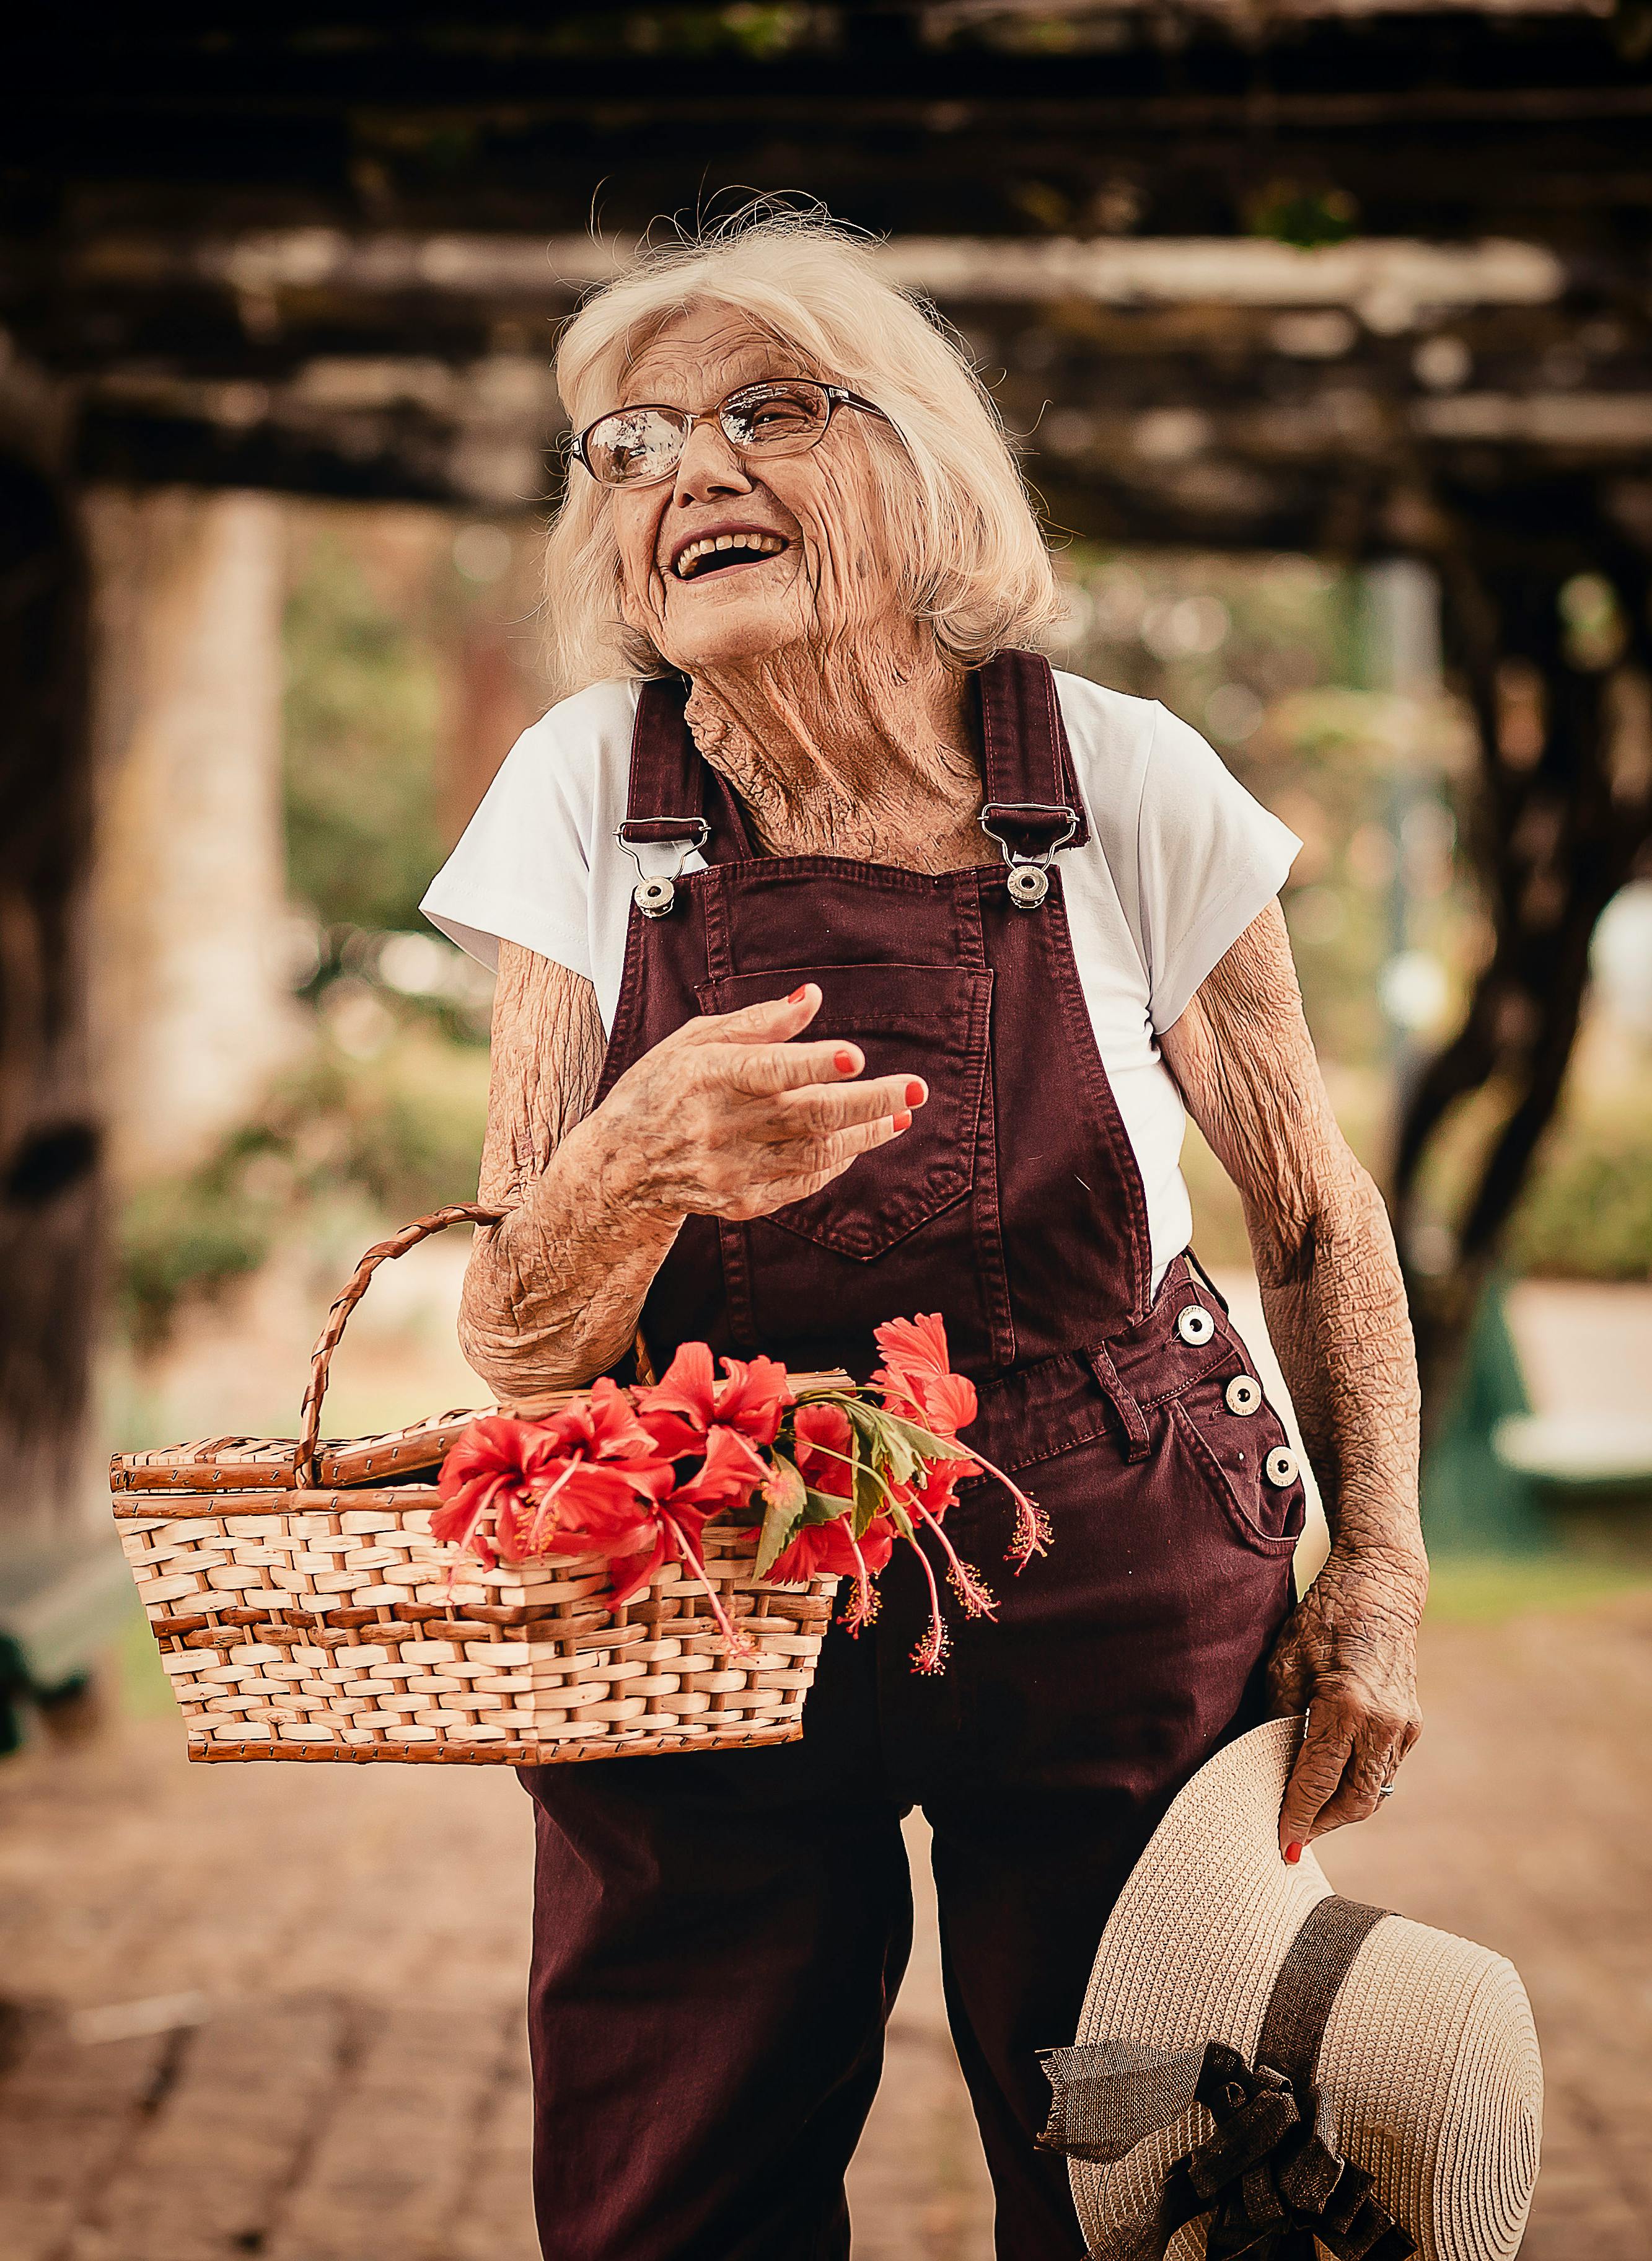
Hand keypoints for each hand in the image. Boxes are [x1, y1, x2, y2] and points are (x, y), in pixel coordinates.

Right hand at [592, 984, 926, 1224]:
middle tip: (916, 1089)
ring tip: (900, 1111)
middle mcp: (721, 1126)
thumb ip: (759, 1022)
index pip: (768, 1070)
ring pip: (816, 1152)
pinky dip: (836, 1160)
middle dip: (869, 1102)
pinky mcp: (742, 1201)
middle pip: (807, 1116)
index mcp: (708, 1076)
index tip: (856, 1056)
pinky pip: (804, 1181)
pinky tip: (858, 1140)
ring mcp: (732, 1169)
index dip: (813, 1064)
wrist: (621, 1166)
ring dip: (866, 1132)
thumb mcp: (696, 1041)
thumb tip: (814, 998)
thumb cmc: (663, 1087)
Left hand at [1266, 1546, 1425, 1859]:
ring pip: (1372, 1791)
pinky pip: (1383, 1770)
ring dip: (1340, 1808)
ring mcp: (1404, 1726)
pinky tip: (1331, 1781)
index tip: (1281, 1845)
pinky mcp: (1412, 1724)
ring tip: (1307, 1814)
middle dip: (1322, 1824)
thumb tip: (1264, 1767)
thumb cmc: (1323, 1617)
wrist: (1380, 1586)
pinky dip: (1357, 1783)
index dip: (1297, 1817)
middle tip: (1292, 1836)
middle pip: (1353, 1801)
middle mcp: (1383, 1723)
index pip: (1317, 1781)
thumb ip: (1278, 1719)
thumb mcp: (1285, 1663)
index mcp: (1345, 1706)